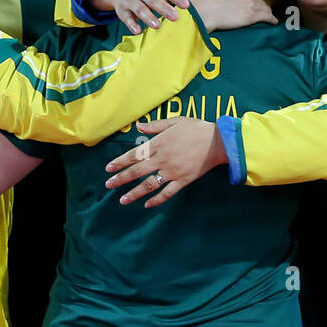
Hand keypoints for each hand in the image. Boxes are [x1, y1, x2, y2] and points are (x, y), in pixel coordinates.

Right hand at [93, 0, 197, 33]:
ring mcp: (131, 0)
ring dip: (148, 17)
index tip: (186, 5)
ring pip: (140, 9)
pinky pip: (126, 17)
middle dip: (164, 8)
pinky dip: (131, 24)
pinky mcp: (122, 10)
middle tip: (175, 18)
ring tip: (158, 26)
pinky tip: (138, 31)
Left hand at [104, 117, 225, 206]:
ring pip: (149, 185)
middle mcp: (163, 159)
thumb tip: (139, 126)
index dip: (120, 162)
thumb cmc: (196, 128)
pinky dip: (156, 200)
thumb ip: (155, 126)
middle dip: (121, 179)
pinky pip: (167, 193)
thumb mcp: (175, 121)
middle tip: (108, 185)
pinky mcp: (183, 180)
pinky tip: (147, 205)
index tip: (109, 168)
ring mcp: (172, 171)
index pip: (134, 154)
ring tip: (122, 200)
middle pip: (137, 171)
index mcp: (159, 143)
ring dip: (134, 193)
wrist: (218, 141)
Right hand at [191, 0, 276, 31]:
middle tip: (253, 10)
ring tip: (265, 17)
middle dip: (256, 3)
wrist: (203, 11)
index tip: (247, 1)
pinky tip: (273, 22)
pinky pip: (268, 16)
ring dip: (264, 12)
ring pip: (264, 7)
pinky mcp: (254, 14)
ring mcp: (252, 1)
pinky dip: (271, 20)